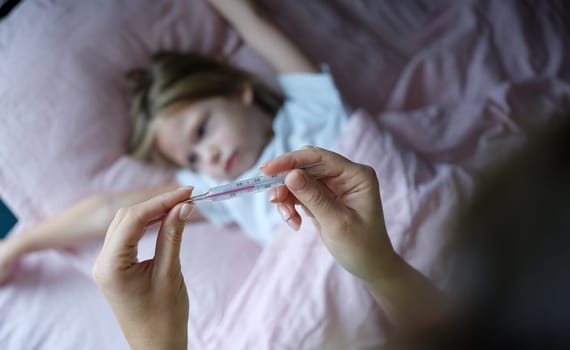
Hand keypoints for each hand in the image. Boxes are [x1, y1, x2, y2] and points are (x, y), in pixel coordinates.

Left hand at [92, 187, 193, 349]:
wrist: (156, 346)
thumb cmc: (164, 317)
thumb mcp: (170, 273)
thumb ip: (173, 235)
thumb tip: (183, 205)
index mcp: (111, 266)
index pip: (134, 219)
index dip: (162, 201)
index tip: (188, 192)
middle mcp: (102, 262)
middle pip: (126, 218)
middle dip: (157, 203)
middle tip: (187, 197)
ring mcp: (106, 265)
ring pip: (126, 224)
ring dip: (152, 212)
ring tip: (180, 204)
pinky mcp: (115, 267)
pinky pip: (128, 236)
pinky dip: (147, 224)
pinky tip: (166, 218)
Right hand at [260, 147, 397, 283]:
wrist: (369, 266)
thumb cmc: (362, 246)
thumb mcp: (337, 223)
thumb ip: (314, 198)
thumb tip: (290, 175)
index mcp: (356, 175)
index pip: (319, 158)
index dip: (291, 160)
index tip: (267, 170)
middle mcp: (345, 175)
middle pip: (305, 166)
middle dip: (286, 180)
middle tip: (273, 198)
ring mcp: (333, 185)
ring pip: (298, 179)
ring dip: (287, 197)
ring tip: (289, 218)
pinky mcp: (322, 197)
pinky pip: (298, 193)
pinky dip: (291, 206)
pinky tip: (295, 222)